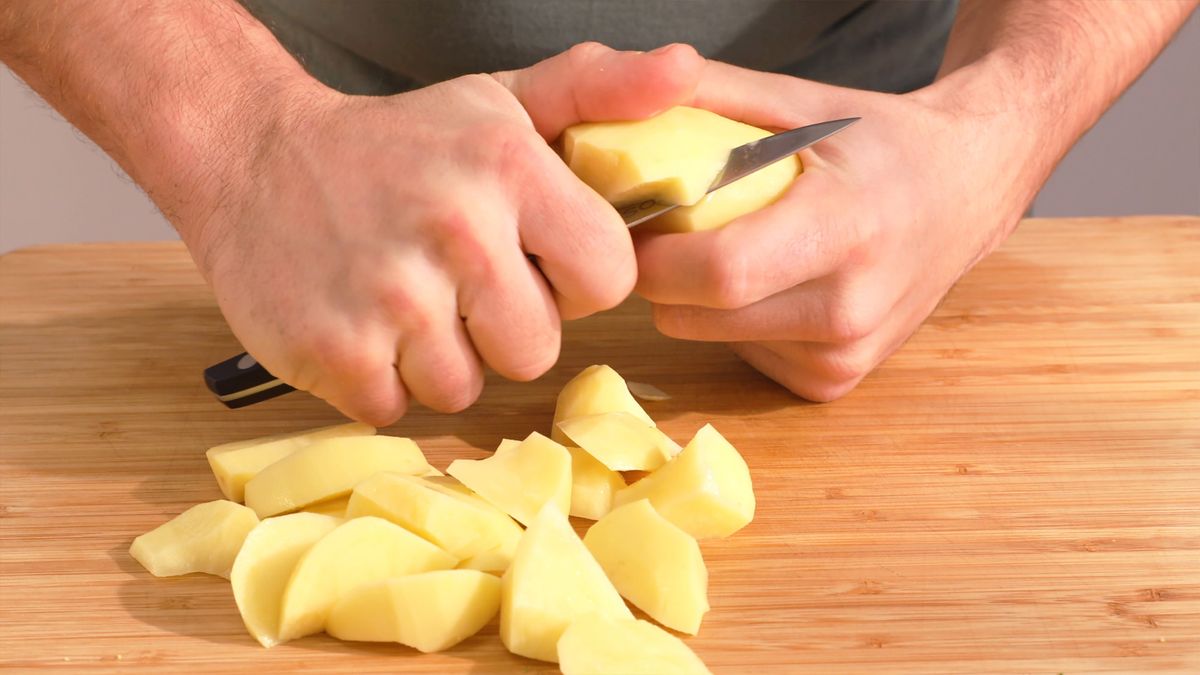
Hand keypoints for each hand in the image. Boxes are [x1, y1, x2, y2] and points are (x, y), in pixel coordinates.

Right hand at [190, 43, 702, 423]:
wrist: (253, 156)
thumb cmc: (397, 143)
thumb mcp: (502, 101)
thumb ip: (600, 90)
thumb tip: (685, 72)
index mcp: (508, 166)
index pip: (607, 278)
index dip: (572, 278)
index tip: (531, 257)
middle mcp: (454, 228)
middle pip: (536, 350)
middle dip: (502, 327)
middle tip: (453, 279)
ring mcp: (389, 296)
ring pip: (465, 388)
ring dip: (438, 357)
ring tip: (403, 295)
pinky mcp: (334, 351)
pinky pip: (397, 409)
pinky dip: (380, 379)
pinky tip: (362, 320)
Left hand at [634, 61, 1039, 400]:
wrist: (966, 192)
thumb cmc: (881, 144)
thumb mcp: (805, 103)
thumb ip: (716, 97)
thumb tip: (631, 91)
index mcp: (845, 229)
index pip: (720, 271)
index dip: (656, 253)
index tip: (634, 221)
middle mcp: (849, 309)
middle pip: (695, 316)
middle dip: (660, 274)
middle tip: (669, 227)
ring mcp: (845, 356)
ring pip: (707, 338)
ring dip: (695, 299)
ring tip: (730, 245)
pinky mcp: (834, 382)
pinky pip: (740, 355)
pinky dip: (733, 321)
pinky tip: (770, 282)